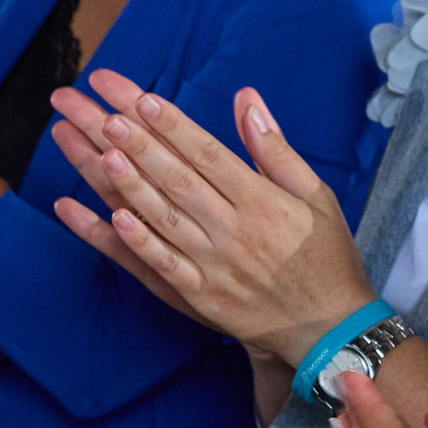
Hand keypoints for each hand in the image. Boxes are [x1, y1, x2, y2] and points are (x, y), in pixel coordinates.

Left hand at [44, 69, 373, 360]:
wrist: (328, 328)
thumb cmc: (325, 254)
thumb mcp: (316, 194)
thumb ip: (276, 148)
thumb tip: (246, 100)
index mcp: (263, 203)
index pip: (210, 155)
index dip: (174, 126)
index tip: (143, 98)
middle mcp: (235, 231)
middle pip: (178, 179)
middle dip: (138, 143)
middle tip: (104, 113)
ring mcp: (214, 265)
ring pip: (163, 217)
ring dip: (128, 183)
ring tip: (99, 150)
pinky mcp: (199, 294)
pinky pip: (160, 264)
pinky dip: (136, 241)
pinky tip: (112, 216)